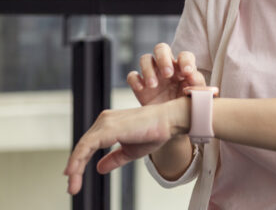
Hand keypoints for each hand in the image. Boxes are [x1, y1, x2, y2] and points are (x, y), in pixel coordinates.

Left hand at [63, 98, 189, 194]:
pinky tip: (73, 172)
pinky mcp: (108, 128)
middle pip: (83, 147)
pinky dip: (78, 159)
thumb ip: (114, 158)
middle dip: (75, 169)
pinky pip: (87, 145)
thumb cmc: (154, 132)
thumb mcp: (130, 151)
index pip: (88, 145)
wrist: (169, 122)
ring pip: (82, 147)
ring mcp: (105, 123)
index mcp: (109, 125)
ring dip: (75, 168)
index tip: (74, 180)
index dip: (79, 163)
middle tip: (73, 188)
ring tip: (73, 185)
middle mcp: (104, 121)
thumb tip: (99, 168)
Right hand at [127, 43, 204, 105]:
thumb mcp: (195, 95)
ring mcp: (152, 74)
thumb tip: (191, 75)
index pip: (184, 55)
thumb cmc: (187, 105)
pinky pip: (132, 76)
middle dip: (163, 58)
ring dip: (148, 69)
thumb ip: (196, 83)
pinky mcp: (140, 85)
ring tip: (153, 85)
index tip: (187, 72)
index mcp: (182, 67)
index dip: (186, 60)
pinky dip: (135, 80)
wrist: (173, 123)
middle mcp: (166, 67)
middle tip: (168, 74)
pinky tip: (141, 88)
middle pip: (161, 48)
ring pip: (145, 58)